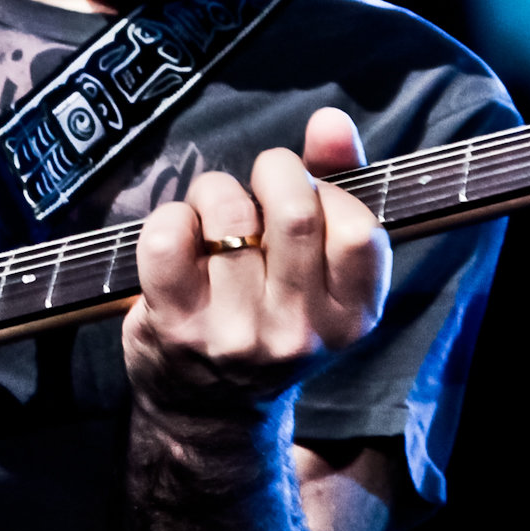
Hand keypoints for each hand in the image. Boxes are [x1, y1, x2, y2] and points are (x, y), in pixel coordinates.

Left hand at [124, 107, 390, 420]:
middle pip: (294, 211)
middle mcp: (298, 334)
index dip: (329, 191)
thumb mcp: (320, 265)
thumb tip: (331, 122)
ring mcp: (235, 334)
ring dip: (216, 193)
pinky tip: (180, 236)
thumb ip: (337, 183)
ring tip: (215, 216)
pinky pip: (169, 236)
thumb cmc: (270, 314)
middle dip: (272, 172)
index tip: (309, 195)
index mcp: (350, 318)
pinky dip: (171, 217)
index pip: (360, 229)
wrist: (210, 409)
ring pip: (228, 215)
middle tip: (259, 185)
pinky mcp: (175, 325)